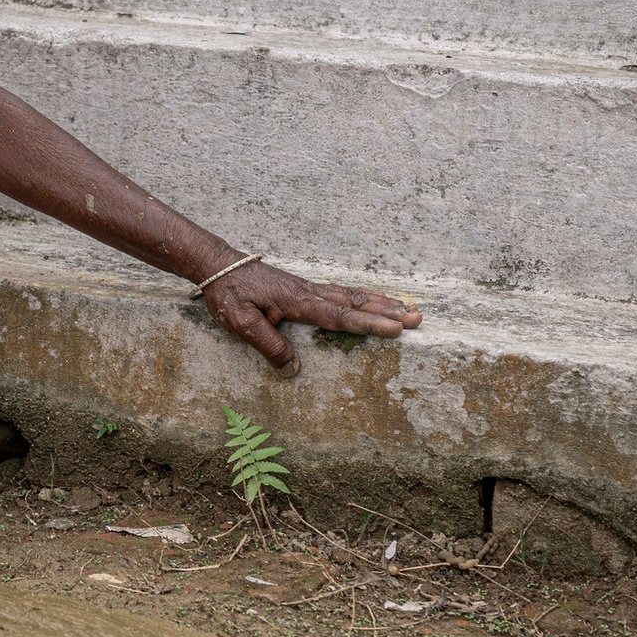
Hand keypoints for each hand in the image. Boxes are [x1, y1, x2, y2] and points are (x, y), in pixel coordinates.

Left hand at [202, 260, 419, 375]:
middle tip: (418, 318)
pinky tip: (373, 300)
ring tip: (408, 307)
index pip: (339, 316)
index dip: (368, 325)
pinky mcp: (304, 289)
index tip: (396, 330)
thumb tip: (294, 371)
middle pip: (355, 303)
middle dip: (387, 312)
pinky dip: (363, 296)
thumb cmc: (228, 295)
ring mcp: (308, 288)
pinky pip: (341, 292)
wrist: (217, 265)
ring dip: (381, 302)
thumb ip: (268, 345)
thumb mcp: (241, 324)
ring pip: (351, 295)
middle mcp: (309, 292)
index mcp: (297, 301)